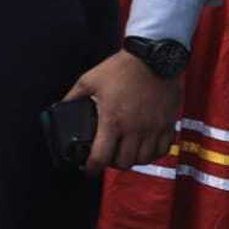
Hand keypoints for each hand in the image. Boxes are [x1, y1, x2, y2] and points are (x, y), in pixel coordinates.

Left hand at [65, 51, 182, 174]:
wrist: (153, 58)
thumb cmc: (120, 69)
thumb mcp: (88, 81)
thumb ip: (73, 97)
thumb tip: (60, 107)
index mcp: (112, 120)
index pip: (101, 156)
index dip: (92, 168)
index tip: (88, 170)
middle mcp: (134, 128)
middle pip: (124, 162)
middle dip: (112, 164)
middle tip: (107, 158)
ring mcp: (153, 128)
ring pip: (145, 159)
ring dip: (133, 161)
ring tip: (125, 154)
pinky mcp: (168, 124)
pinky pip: (164, 149)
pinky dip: (153, 154)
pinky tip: (145, 148)